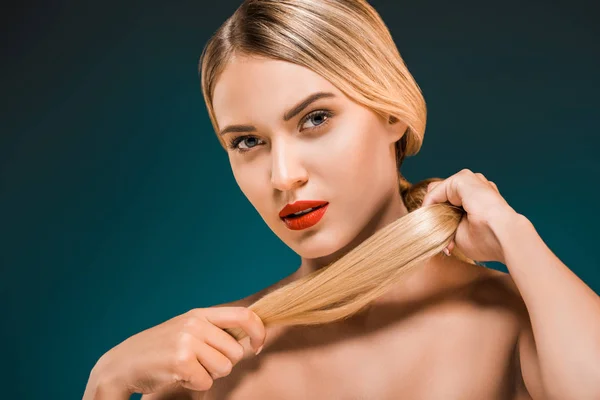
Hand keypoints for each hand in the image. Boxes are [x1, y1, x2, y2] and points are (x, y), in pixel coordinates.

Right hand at [87, 307, 265, 396]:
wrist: (123, 364)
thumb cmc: (161, 350)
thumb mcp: (188, 330)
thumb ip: (215, 331)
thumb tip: (250, 338)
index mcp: (200, 314)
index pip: (244, 316)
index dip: (258, 332)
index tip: (257, 347)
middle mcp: (195, 324)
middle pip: (236, 351)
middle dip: (223, 364)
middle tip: (200, 363)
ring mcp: (187, 341)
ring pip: (224, 368)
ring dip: (208, 375)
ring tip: (187, 368)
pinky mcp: (181, 361)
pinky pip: (206, 381)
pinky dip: (195, 384)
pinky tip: (178, 376)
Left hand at [421, 168, 518, 263]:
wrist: (503, 236)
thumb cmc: (487, 239)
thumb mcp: (460, 233)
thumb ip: (446, 224)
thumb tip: (430, 225)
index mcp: (478, 199)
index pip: (449, 204)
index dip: (442, 224)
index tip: (448, 248)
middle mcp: (476, 187)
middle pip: (441, 196)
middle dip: (436, 218)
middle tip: (444, 241)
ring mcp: (471, 180)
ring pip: (437, 192)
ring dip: (434, 213)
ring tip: (441, 232)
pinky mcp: (463, 178)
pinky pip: (436, 190)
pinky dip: (430, 205)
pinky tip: (433, 219)